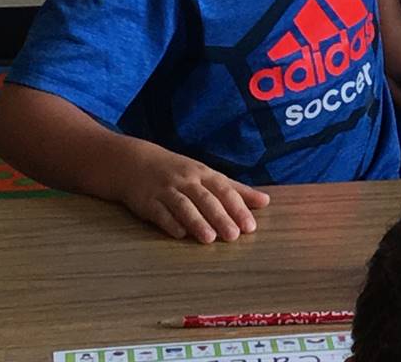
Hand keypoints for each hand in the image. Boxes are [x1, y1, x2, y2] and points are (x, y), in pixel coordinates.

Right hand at [117, 143, 269, 243]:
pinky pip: (160, 212)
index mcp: (204, 174)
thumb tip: (265, 201)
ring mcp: (166, 190)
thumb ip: (236, 189)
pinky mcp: (147, 201)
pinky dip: (170, 223)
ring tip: (209, 239)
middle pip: (206, 199)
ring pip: (184, 205)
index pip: (224, 190)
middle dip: (221, 217)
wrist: (135, 162)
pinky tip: (179, 234)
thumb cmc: (179, 172)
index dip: (238, 207)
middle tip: (234, 236)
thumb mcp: (207, 175)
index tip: (250, 226)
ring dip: (197, 221)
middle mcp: (187, 180)